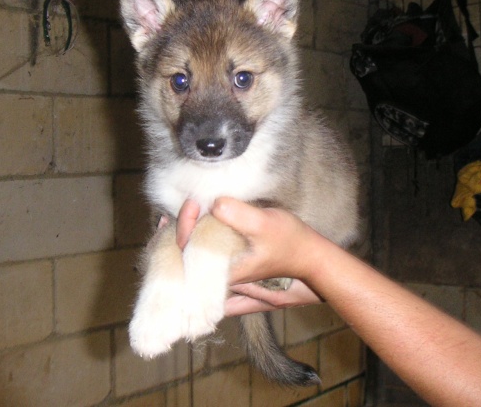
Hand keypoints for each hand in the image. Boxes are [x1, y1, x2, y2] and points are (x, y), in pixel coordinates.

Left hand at [173, 198, 322, 314]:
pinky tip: (189, 233)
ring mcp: (225, 275)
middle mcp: (220, 278)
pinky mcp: (231, 269)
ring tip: (170, 220)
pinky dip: (192, 246)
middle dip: (174, 234)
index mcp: (223, 271)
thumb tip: (214, 204)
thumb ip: (239, 215)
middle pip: (184, 260)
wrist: (311, 258)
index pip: (187, 251)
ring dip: (180, 240)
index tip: (192, 203)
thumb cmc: (290, 242)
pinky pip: (203, 262)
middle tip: (169, 213)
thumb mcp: (265, 224)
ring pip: (191, 262)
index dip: (183, 224)